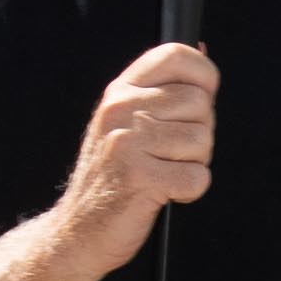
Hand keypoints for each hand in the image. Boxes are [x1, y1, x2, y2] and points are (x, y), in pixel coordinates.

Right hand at [53, 43, 215, 275]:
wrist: (77, 231)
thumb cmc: (111, 176)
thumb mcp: (124, 121)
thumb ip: (160, 88)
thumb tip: (201, 49)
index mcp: (120, 91)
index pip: (176, 55)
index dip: (203, 75)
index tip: (202, 97)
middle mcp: (121, 110)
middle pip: (200, 103)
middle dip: (200, 132)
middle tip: (172, 153)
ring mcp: (128, 144)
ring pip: (203, 140)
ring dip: (194, 164)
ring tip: (164, 172)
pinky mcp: (141, 179)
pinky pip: (198, 177)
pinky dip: (190, 191)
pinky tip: (165, 192)